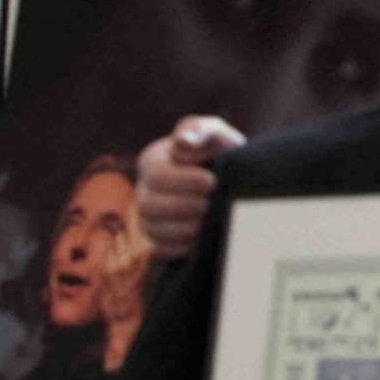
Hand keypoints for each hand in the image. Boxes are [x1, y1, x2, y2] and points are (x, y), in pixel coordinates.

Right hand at [136, 116, 245, 258]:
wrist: (234, 177)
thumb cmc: (220, 150)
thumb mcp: (214, 132)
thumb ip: (199, 130)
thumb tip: (182, 141)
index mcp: (153, 161)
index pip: (156, 175)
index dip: (183, 180)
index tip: (211, 181)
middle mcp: (145, 189)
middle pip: (148, 205)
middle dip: (183, 206)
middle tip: (210, 202)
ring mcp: (150, 216)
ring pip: (151, 228)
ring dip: (182, 227)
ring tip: (207, 220)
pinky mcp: (161, 238)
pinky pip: (160, 248)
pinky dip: (180, 246)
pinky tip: (200, 238)